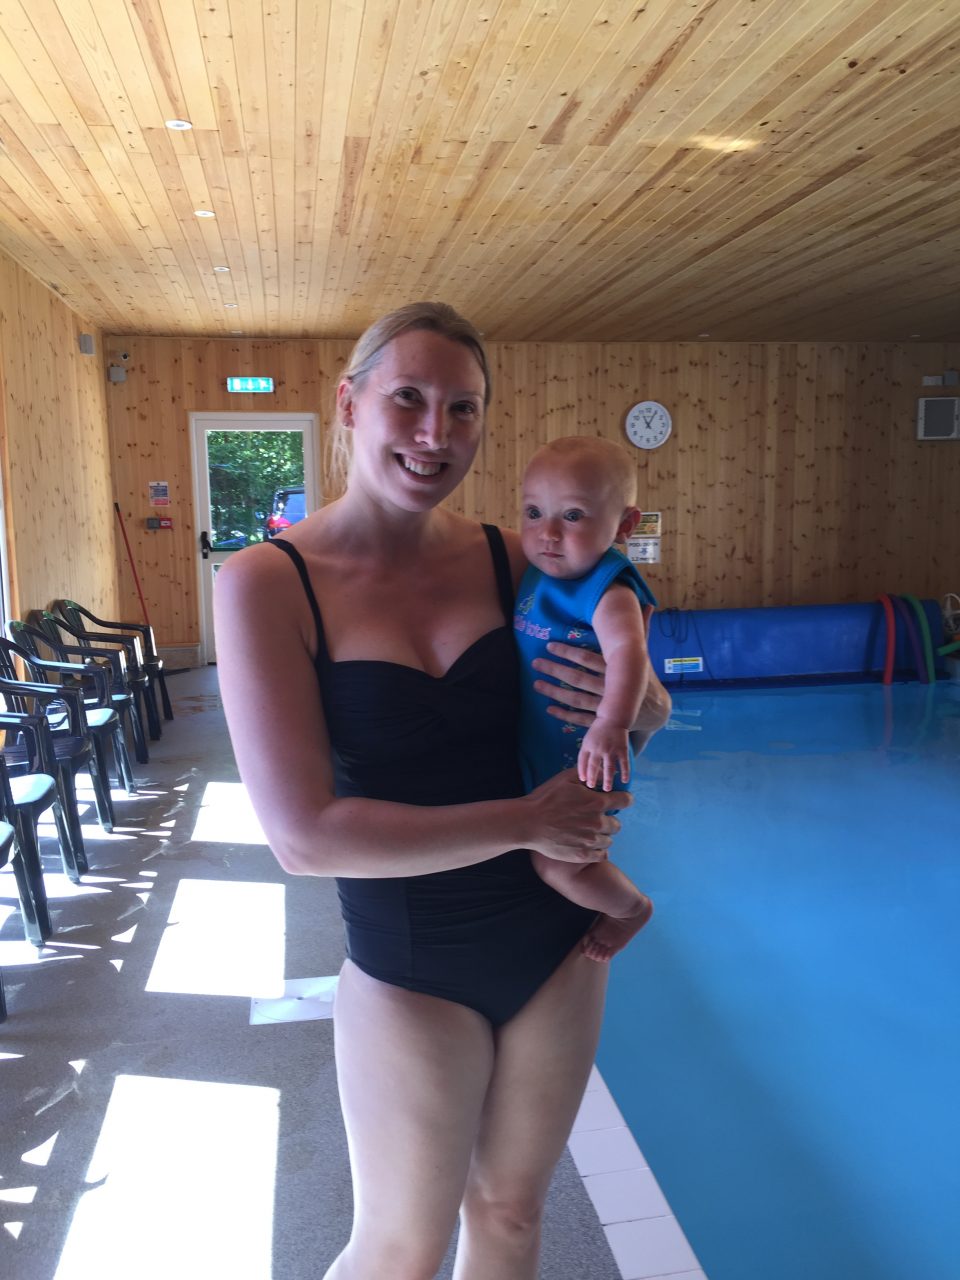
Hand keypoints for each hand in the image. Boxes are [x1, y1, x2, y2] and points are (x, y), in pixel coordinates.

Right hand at [523, 768, 630, 863]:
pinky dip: (598, 850)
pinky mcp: (583, 855)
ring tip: (588, 832)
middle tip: (594, 818)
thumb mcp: (566, 778)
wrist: (528, 823)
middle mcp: (597, 822)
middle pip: (617, 824)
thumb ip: (589, 775)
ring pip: (609, 840)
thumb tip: (604, 773)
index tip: (618, 801)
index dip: (623, 799)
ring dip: (602, 835)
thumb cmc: (545, 798)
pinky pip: (602, 855)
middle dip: (609, 820)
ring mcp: (590, 841)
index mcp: (596, 802)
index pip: (625, 801)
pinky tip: (588, 845)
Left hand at [532, 606, 656, 728]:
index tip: (550, 645)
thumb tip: (647, 605)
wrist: (658, 711)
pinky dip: (565, 715)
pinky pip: (582, 719)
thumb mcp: (644, 655)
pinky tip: (550, 709)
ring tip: (536, 684)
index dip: (568, 652)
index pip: (588, 659)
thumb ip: (642, 631)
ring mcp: (607, 707)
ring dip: (555, 692)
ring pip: (577, 699)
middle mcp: (610, 688)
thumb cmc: (647, 679)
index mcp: (618, 670)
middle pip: (578, 679)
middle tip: (535, 663)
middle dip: (555, 670)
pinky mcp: (605, 722)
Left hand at [578, 718, 630, 790]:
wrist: (613, 717)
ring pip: (608, 768)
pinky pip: (623, 764)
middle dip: (592, 778)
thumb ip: (587, 751)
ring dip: (608, 780)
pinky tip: (624, 780)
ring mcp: (610, 749)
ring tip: (607, 789)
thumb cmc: (600, 728)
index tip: (583, 780)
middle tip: (592, 787)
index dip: (582, 771)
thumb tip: (585, 768)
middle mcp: (598, 748)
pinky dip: (624, 773)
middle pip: (593, 767)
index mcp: (588, 745)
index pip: (582, 761)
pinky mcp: (622, 749)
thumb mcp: (588, 738)